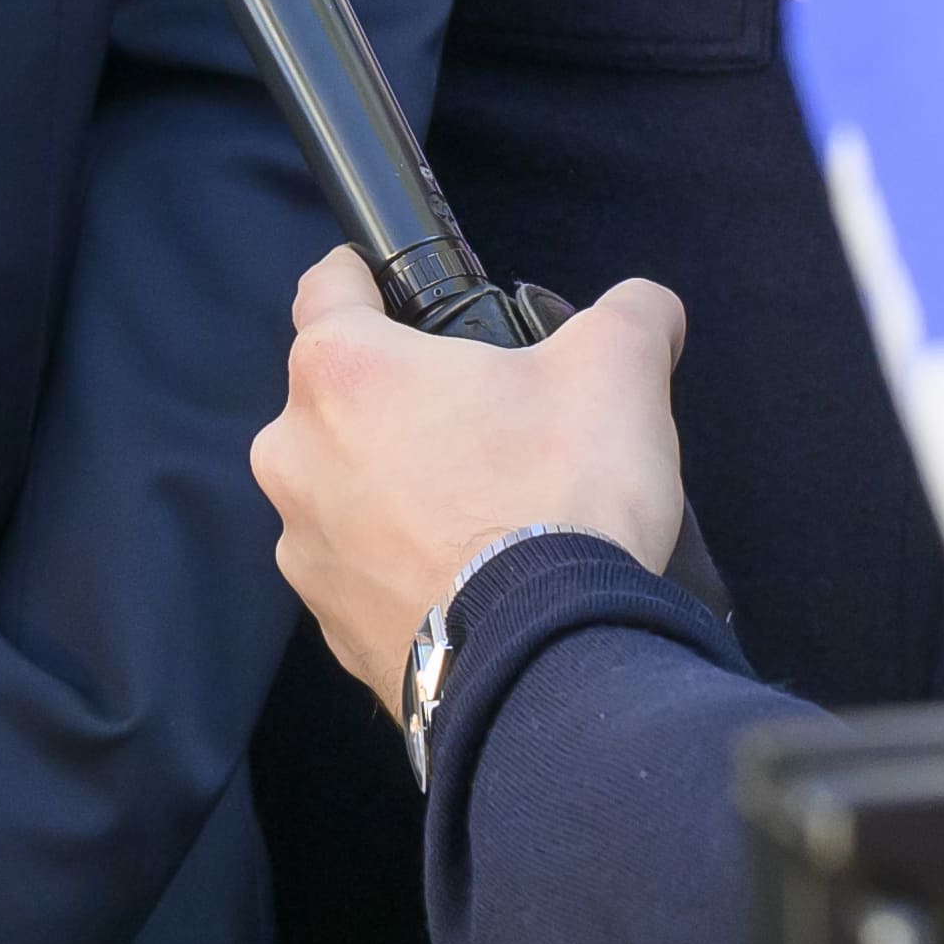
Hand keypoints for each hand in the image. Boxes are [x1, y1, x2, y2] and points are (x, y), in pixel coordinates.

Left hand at [256, 242, 690, 717]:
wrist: (546, 666)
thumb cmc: (561, 498)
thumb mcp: (619, 371)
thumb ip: (631, 315)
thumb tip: (648, 309)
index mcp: (342, 372)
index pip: (327, 288)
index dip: (365, 276)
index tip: (393, 287)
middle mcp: (294, 456)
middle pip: (339, 399)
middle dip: (400, 400)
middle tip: (484, 420)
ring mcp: (305, 550)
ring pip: (345, 489)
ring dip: (397, 488)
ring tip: (487, 509)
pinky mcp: (331, 626)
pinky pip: (364, 570)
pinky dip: (406, 564)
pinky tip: (472, 577)